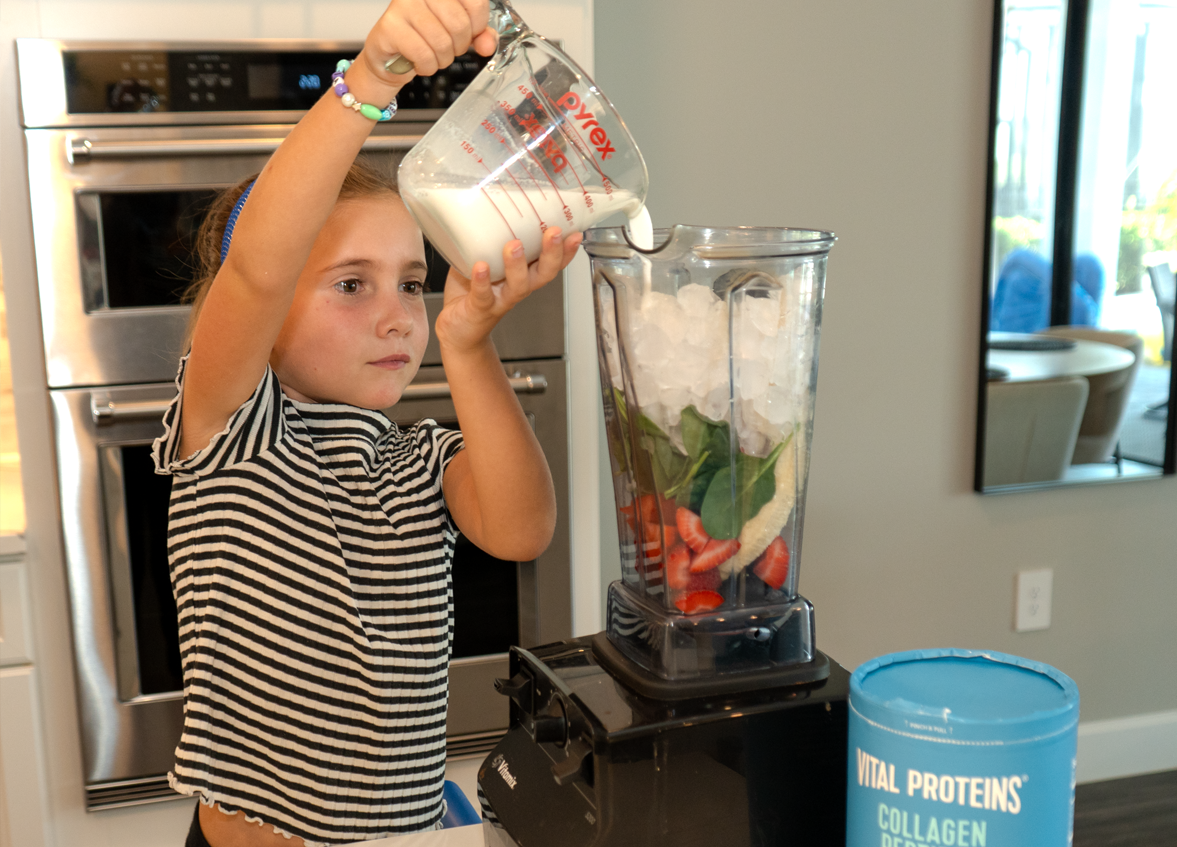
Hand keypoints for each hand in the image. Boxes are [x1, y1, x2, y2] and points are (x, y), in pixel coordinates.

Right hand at [362, 0, 496, 82]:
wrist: (391, 56)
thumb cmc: (424, 39)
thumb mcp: (458, 34)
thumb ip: (479, 35)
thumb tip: (488, 44)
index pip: (476, 2)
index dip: (478, 26)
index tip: (469, 33)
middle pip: (460, 24)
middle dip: (458, 46)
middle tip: (446, 48)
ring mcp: (403, 6)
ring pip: (442, 42)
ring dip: (442, 59)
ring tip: (431, 55)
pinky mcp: (390, 27)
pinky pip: (423, 54)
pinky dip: (427, 66)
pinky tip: (419, 62)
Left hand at [436, 227, 581, 352]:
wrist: (458, 331)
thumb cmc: (472, 293)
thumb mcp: (484, 261)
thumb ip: (489, 239)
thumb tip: (487, 204)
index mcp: (523, 275)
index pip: (551, 263)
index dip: (566, 251)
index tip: (575, 233)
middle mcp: (517, 288)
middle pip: (543, 274)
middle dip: (552, 254)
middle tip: (554, 233)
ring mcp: (500, 300)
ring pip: (518, 286)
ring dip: (518, 265)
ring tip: (514, 245)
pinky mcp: (479, 309)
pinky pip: (483, 296)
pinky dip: (482, 282)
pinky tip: (481, 266)